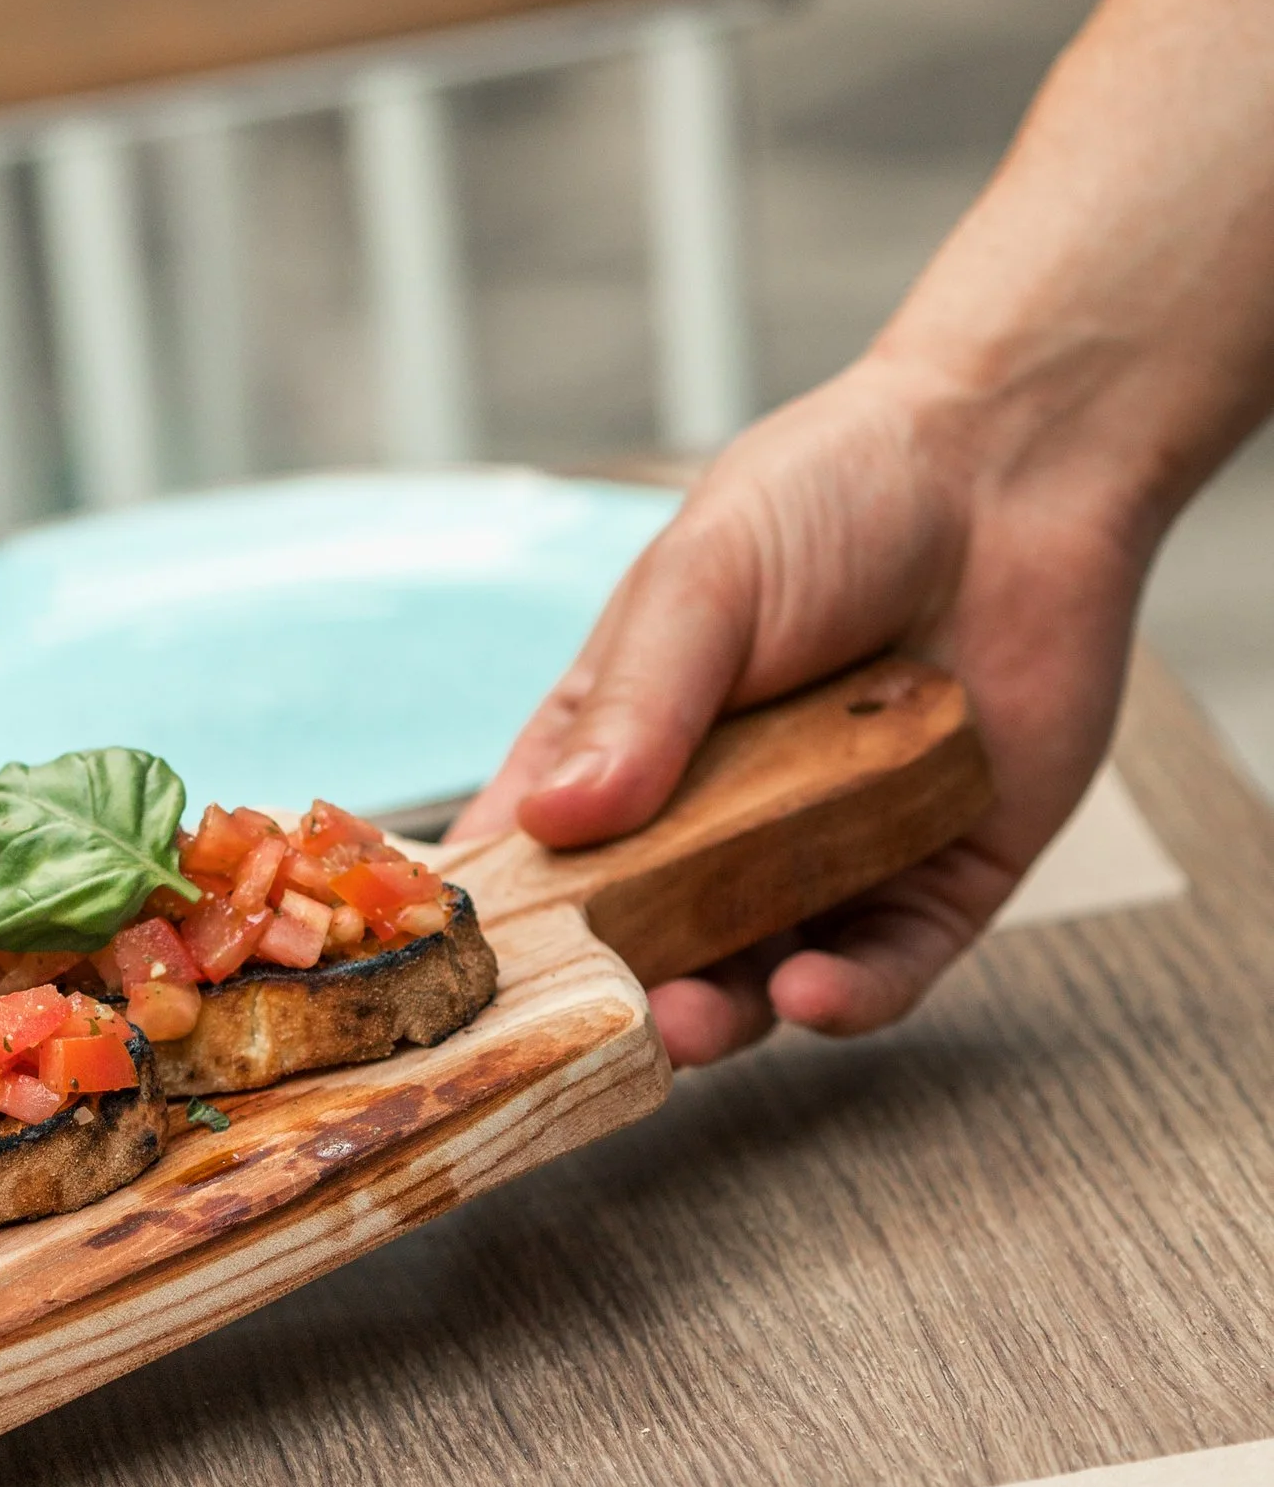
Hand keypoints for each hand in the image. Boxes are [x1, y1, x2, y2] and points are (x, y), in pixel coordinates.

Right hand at [447, 351, 1147, 1063]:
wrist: (1017, 464)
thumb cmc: (839, 493)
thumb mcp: (704, 578)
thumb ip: (638, 703)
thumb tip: (552, 823)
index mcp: (633, 737)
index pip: (546, 847)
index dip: (510, 916)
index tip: (469, 975)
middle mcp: (723, 813)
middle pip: (649, 937)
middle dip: (618, 990)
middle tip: (599, 1017)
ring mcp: (830, 854)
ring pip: (760, 975)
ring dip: (722, 1013)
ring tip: (694, 1022)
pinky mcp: (941, 879)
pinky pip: (887, 968)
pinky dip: (848, 997)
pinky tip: (813, 992)